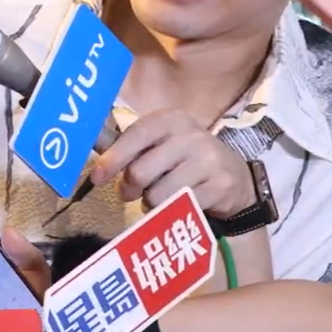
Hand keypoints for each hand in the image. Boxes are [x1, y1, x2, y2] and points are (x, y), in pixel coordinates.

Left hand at [91, 108, 254, 216]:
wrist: (234, 176)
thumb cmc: (184, 158)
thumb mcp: (161, 143)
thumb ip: (131, 148)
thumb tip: (97, 163)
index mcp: (170, 120)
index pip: (135, 135)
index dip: (113, 158)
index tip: (96, 178)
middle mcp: (191, 135)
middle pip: (141, 172)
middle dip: (129, 188)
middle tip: (129, 193)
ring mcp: (208, 160)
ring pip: (157, 195)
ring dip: (151, 203)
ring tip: (159, 197)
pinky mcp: (220, 186)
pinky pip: (180, 208)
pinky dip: (172, 212)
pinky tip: (179, 204)